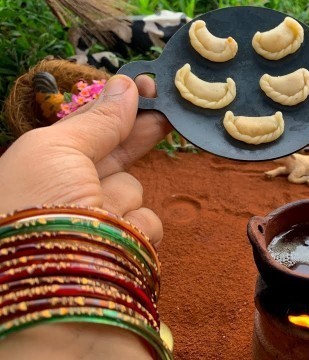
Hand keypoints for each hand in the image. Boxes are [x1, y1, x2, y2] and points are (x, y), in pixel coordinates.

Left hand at [0, 75, 169, 243]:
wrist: (49, 286)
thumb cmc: (35, 207)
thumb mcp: (57, 149)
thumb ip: (97, 119)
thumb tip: (126, 84)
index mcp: (46, 165)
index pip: (88, 128)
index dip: (117, 107)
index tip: (148, 85)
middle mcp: (72, 192)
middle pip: (116, 154)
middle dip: (139, 133)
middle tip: (170, 109)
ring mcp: (101, 221)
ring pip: (134, 189)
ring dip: (124, 196)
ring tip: (101, 213)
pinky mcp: (126, 249)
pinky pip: (147, 223)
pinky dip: (137, 227)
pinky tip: (121, 237)